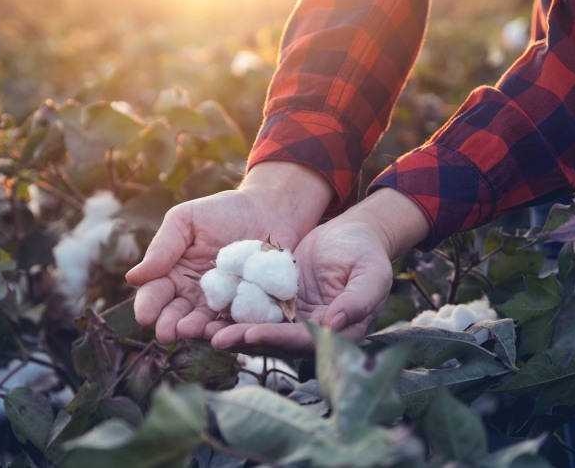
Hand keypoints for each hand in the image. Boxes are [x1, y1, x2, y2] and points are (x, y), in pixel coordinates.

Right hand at [126, 162, 332, 343]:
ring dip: (194, 329)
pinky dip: (228, 327)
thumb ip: (163, 247)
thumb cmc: (223, 211)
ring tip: (188, 331)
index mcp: (173, 274)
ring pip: (203, 322)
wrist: (270, 209)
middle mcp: (194, 294)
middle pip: (176, 314)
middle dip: (169, 324)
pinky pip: (236, 321)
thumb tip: (132, 277)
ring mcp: (221, 303)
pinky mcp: (248, 307)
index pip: (155, 293)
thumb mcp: (186, 220)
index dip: (148, 305)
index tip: (145, 316)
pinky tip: (221, 330)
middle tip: (166, 333)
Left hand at [209, 188, 429, 356]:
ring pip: (260, 328)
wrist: (353, 233)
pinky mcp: (278, 302)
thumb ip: (357, 300)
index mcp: (338, 332)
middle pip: (275, 341)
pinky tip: (207, 310)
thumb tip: (333, 325)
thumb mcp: (371, 273)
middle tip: (215, 338)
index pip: (304, 341)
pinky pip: (253, 309)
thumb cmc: (367, 252)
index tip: (251, 334)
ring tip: (203, 330)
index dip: (277, 339)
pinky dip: (232, 312)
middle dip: (245, 340)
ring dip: (232, 331)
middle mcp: (312, 332)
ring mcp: (293, 318)